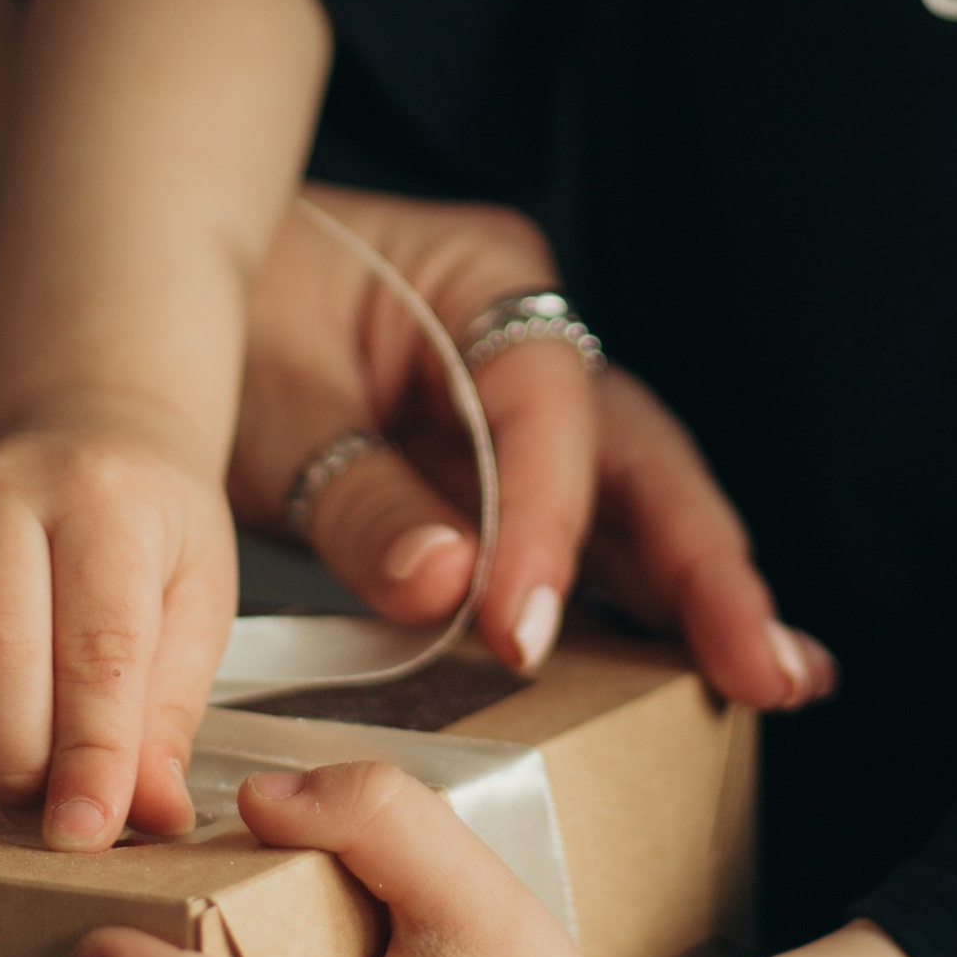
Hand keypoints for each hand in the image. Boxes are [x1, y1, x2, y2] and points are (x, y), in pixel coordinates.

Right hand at [0, 421, 235, 849]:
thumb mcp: (197, 605)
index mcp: (107, 499)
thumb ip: (169, 713)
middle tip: (52, 813)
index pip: (96, 643)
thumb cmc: (151, 530)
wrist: (87, 440)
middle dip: (18, 763)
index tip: (86, 833)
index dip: (91, 752)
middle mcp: (5, 494)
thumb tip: (151, 814)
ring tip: (12, 789)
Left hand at [239, 186, 834, 708]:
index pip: (545, 412)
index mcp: (484, 276)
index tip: (521, 636)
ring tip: (782, 681)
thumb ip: (356, 494)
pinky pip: (591, 533)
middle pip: (639, 456)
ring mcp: (534, 403)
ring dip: (704, 594)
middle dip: (706, 569)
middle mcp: (532, 334)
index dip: (545, 529)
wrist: (175, 279)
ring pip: (637, 501)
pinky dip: (645, 602)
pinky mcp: (512, 466)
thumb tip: (449, 587)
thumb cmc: (221, 319)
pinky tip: (713, 671)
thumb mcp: (267, 399)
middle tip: (767, 670)